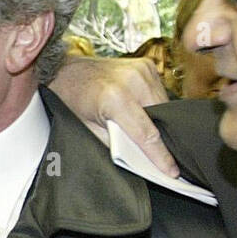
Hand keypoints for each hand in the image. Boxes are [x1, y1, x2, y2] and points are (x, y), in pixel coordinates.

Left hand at [50, 56, 179, 177]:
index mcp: (116, 97)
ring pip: (163, 105)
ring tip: (149, 132)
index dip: (160, 156)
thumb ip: (116, 144)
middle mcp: (133, 80)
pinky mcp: (147, 65)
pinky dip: (154, 105)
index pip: (147, 134)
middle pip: (160, 119)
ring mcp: (142, 70)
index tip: (171, 172)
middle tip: (160, 156)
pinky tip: (144, 112)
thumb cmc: (73, 99)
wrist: (65, 70)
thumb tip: (141, 158)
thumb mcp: (90, 130)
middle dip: (161, 138)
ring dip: (159, 120)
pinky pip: (159, 92)